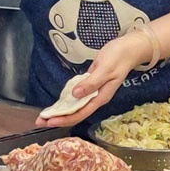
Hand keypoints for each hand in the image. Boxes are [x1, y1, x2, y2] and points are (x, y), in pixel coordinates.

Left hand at [34, 30, 151, 128]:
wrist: (129, 48)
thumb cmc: (118, 57)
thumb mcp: (105, 69)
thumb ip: (91, 83)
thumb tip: (75, 95)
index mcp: (100, 97)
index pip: (80, 113)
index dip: (64, 119)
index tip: (49, 121)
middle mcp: (96, 98)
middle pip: (75, 113)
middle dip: (58, 119)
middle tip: (40, 121)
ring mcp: (93, 92)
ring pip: (75, 106)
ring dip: (60, 111)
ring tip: (45, 115)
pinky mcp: (91, 84)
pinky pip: (76, 97)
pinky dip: (66, 101)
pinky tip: (57, 103)